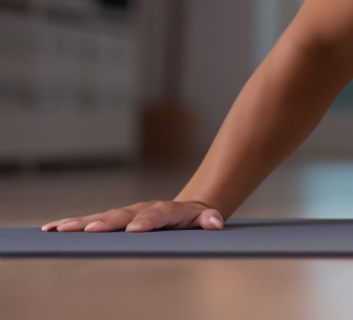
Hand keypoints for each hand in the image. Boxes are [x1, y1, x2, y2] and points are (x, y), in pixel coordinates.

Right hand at [41, 200, 224, 232]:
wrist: (186, 209)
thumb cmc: (194, 219)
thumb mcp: (206, 219)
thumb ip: (209, 220)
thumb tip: (216, 222)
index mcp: (166, 211)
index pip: (156, 215)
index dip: (146, 222)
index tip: (134, 230)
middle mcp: (142, 209)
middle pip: (122, 215)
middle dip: (105, 223)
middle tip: (88, 230)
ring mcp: (126, 213)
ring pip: (101, 217)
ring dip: (79, 224)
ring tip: (58, 230)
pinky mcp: (113, 219)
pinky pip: (90, 221)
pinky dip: (71, 224)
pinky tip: (50, 229)